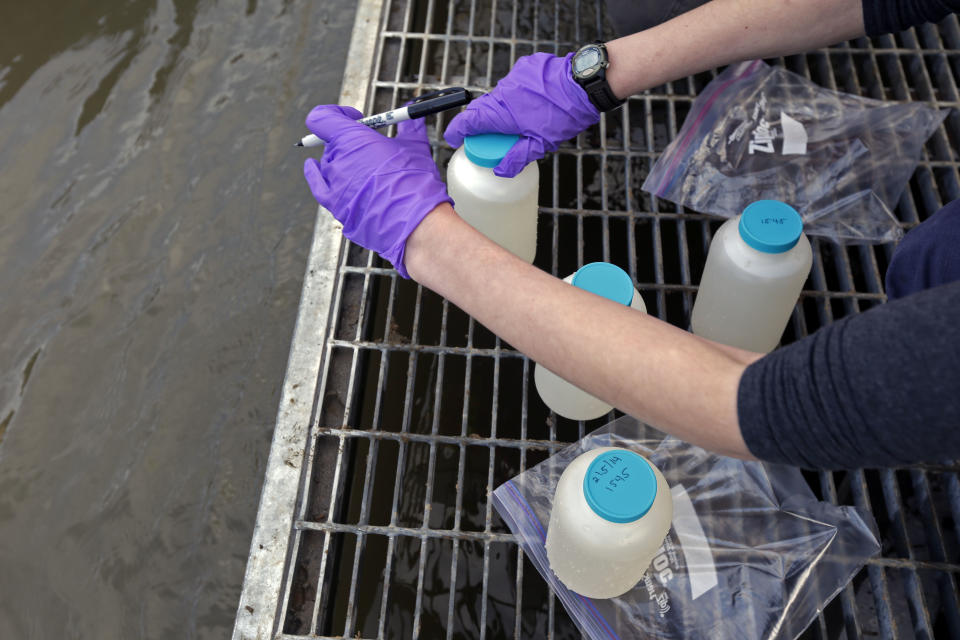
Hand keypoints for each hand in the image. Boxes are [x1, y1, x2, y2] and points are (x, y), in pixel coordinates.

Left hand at [303, 105, 452, 277]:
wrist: (413, 222)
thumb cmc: (414, 183)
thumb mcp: (415, 147)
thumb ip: (409, 126)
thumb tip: (413, 113)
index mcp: (351, 139)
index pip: (324, 117)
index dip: (338, 113)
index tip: (356, 118)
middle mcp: (336, 160)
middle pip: (332, 142)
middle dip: (349, 141)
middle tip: (372, 147)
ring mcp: (333, 184)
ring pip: (329, 164)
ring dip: (344, 161)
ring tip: (368, 170)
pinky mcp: (335, 205)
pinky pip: (318, 186)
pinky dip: (314, 174)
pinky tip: (312, 167)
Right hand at [443, 52, 599, 176]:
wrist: (583, 84)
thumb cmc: (564, 115)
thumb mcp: (540, 145)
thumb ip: (517, 158)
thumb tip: (500, 171)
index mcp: (501, 114)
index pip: (467, 122)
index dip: (456, 132)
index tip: (454, 140)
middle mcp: (502, 92)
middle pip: (480, 109)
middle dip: (480, 124)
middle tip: (488, 137)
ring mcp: (513, 77)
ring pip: (498, 96)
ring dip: (502, 109)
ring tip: (520, 120)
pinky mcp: (525, 66)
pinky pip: (514, 83)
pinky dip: (518, 94)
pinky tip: (533, 102)